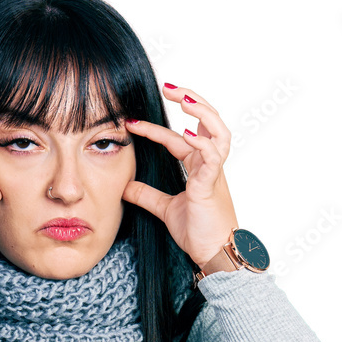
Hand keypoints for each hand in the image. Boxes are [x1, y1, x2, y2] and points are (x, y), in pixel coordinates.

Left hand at [122, 84, 237, 268]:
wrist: (213, 254)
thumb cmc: (198, 232)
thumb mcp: (165, 209)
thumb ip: (147, 195)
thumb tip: (124, 187)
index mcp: (199, 167)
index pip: (176, 138)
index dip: (154, 129)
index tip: (131, 122)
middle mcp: (209, 164)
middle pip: (207, 121)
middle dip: (191, 100)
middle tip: (168, 87)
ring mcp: (214, 172)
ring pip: (218, 131)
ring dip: (202, 112)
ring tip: (184, 99)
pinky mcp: (213, 185)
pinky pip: (213, 156)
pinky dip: (202, 142)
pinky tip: (186, 134)